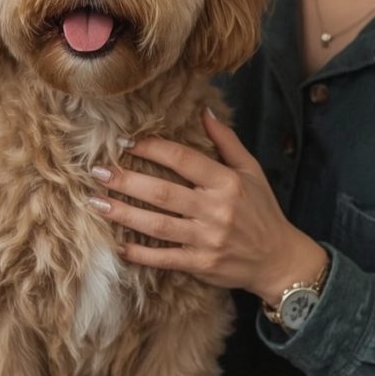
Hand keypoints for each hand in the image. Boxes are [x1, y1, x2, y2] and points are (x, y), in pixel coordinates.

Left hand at [90, 110, 327, 302]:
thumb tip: (204, 111)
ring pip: (157, 225)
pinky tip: (118, 245)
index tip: (126, 142)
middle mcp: (215, 209)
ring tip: (97, 203)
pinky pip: (164, 258)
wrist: (278, 259)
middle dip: (126, 180)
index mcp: (226, 182)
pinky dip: (139, 254)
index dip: (152, 148)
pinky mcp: (201, 264)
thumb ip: (226, 141)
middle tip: (97, 171)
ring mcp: (206, 239)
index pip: (183, 159)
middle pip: (162, 192)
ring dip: (124, 213)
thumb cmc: (261, 211)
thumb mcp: (251, 171)